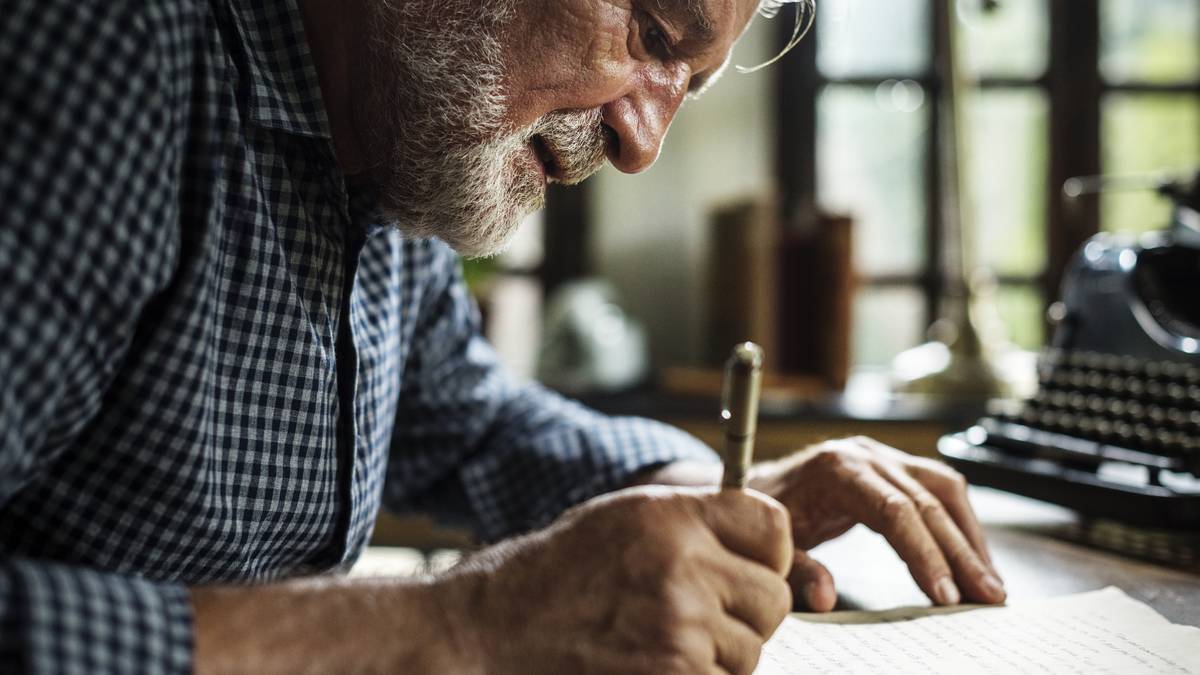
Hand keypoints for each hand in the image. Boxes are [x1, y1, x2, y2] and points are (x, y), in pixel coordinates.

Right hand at [436, 486, 793, 674]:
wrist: (491, 628)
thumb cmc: (560, 572)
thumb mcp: (627, 519)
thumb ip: (701, 523)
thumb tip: (783, 554)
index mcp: (672, 516)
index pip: (772, 527)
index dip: (764, 553)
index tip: (742, 567)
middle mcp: (682, 566)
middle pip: (773, 597)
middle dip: (745, 611)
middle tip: (694, 614)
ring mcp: (680, 628)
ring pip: (751, 650)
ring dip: (719, 653)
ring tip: (657, 638)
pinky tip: (650, 663)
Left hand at [748, 437, 1004, 611]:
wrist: (751, 483)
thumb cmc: (762, 514)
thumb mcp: (772, 544)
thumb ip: (797, 570)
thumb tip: (826, 597)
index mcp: (837, 469)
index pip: (895, 511)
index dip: (924, 553)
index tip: (946, 595)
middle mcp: (865, 455)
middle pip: (928, 502)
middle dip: (961, 554)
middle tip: (988, 598)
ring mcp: (881, 456)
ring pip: (943, 490)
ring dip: (971, 538)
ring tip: (991, 584)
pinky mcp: (892, 465)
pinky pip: (937, 489)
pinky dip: (960, 523)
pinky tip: (973, 557)